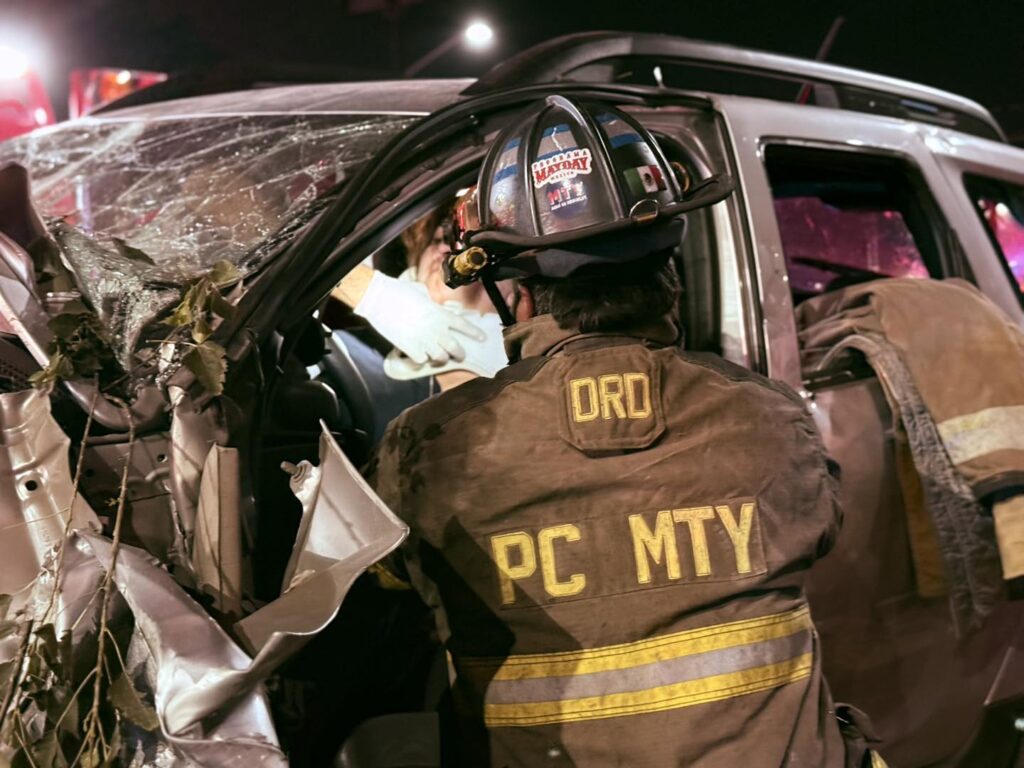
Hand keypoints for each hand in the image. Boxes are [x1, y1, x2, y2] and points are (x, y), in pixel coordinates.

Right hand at [354, 271, 485, 364]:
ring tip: (438, 357)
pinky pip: (421, 361)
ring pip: (440, 358)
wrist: (380, 298)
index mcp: (440, 314)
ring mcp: (424, 340)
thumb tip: (430, 301)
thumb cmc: (399, 291)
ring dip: (440, 358)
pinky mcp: (410, 348)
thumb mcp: (421, 292)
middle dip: (460, 353)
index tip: (482, 338)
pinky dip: (420, 360)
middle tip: (459, 355)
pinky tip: (417, 357)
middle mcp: (436, 329)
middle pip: (456, 348)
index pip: (464, 326)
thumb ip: (431, 301)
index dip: (474, 333)